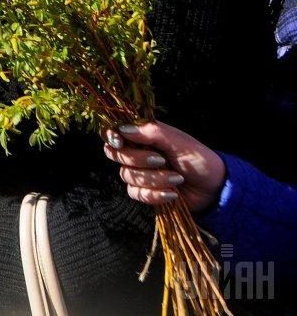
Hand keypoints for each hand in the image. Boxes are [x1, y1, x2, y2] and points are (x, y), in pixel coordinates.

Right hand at [103, 121, 225, 213]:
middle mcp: (136, 152)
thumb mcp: (177, 141)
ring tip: (177, 179)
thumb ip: (150, 132)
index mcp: (142, 135)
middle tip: (161, 160)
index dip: (110, 136)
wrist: (214, 188)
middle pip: (115, 154)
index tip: (120, 142)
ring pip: (127, 175)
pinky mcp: (145, 192)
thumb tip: (123, 129)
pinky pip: (136, 194)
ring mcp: (140, 173)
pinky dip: (154, 195)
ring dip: (153, 179)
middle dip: (137, 159)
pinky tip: (173, 194)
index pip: (113, 131)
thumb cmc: (198, 159)